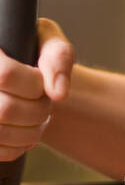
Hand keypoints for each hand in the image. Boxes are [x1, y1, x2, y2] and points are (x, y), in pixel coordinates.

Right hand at [0, 17, 73, 161]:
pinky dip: (19, 146)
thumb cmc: (30, 47)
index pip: (5, 75)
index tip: (42, 82)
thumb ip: (57, 56)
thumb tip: (59, 93)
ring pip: (1, 133)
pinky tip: (27, 132)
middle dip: (38, 110)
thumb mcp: (44, 38)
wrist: (16, 67)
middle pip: (5, 109)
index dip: (34, 84)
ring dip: (32, 131)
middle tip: (46, 102)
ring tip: (41, 117)